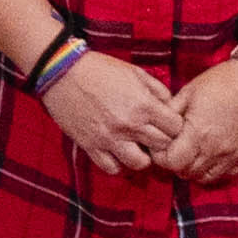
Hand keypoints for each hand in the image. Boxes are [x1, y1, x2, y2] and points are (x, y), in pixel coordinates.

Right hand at [35, 49, 186, 182]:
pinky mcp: (90, 145)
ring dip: (142, 157)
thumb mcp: (134, 72)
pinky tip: (117, 152)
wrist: (60, 71)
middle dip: (162, 141)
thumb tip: (169, 105)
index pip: (176, 128)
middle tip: (153, 136)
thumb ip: (157, 89)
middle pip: (162, 147)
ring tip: (137, 148)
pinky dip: (117, 163)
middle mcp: (129, 124)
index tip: (166, 123)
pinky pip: (111, 168)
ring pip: (140, 164)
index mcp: (144, 104)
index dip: (174, 126)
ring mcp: (109, 138)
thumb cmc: (99, 68)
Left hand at [159, 60, 237, 188]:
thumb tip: (159, 126)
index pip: (172, 162)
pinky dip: (214, 170)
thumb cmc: (224, 82)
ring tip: (191, 154)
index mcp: (198, 133)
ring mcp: (234, 155)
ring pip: (205, 178)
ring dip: (194, 170)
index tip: (161, 146)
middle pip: (186, 173)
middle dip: (175, 164)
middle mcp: (216, 150)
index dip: (162, 157)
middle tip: (174, 150)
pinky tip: (210, 156)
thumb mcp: (189, 91)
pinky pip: (226, 175)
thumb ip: (171, 111)